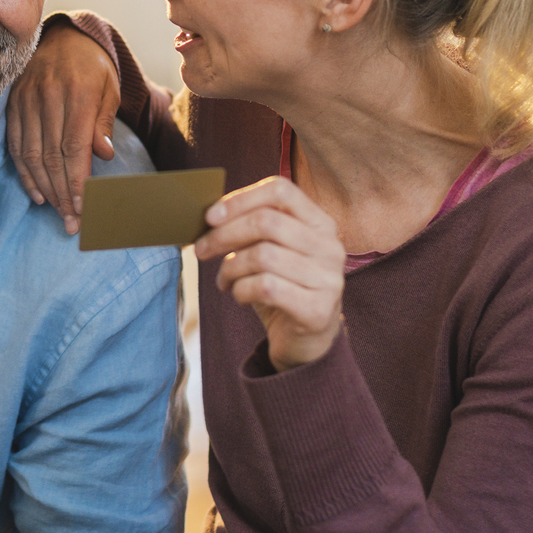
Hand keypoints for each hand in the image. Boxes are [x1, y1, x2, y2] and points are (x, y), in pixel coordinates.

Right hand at [6, 21, 118, 232]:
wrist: (64, 37)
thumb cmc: (92, 67)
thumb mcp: (109, 88)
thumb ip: (104, 122)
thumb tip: (103, 155)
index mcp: (78, 92)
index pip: (74, 146)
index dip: (77, 181)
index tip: (84, 208)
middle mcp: (48, 96)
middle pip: (52, 155)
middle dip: (62, 193)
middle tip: (72, 221)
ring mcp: (26, 100)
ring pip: (32, 154)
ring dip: (44, 188)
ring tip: (57, 212)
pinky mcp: (13, 104)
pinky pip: (15, 145)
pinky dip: (24, 173)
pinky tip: (36, 193)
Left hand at [194, 176, 344, 370]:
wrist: (306, 342)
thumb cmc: (282, 287)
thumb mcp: (271, 251)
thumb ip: (252, 229)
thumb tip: (211, 216)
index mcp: (321, 223)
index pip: (281, 190)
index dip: (240, 198)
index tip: (210, 216)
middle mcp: (330, 247)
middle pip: (266, 222)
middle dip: (224, 235)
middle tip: (202, 249)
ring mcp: (328, 279)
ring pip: (262, 256)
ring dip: (230, 268)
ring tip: (225, 280)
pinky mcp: (318, 310)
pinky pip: (265, 288)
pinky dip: (241, 290)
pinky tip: (239, 296)